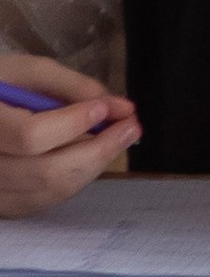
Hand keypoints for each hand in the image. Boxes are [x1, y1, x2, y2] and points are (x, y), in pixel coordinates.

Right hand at [0, 53, 138, 215]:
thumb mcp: (27, 71)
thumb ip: (73, 87)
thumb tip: (121, 108)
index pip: (29, 136)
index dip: (72, 124)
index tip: (106, 108)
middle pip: (45, 173)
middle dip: (97, 151)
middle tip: (130, 128)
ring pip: (51, 191)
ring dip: (92, 167)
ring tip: (115, 140)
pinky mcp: (4, 205)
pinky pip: (47, 201)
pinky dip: (75, 179)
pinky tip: (89, 157)